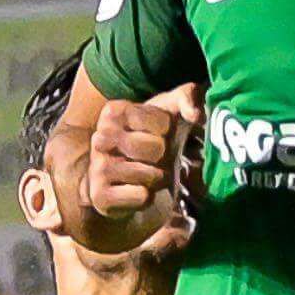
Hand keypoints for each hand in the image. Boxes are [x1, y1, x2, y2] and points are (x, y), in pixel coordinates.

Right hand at [82, 89, 202, 243]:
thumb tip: (197, 115)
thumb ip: (189, 97)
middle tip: (155, 158)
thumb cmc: (153, 137)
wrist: (127, 175)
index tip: (158, 134)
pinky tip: (136, 190)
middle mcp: (100, 137)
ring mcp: (97, 168)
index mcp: (114, 112)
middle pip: (157, 149)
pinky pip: (142, 196)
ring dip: (158, 178)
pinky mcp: (99, 196)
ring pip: (151, 175)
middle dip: (165, 157)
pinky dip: (147, 197)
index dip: (170, 133)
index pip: (164, 124)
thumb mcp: (171, 109)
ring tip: (147, 174)